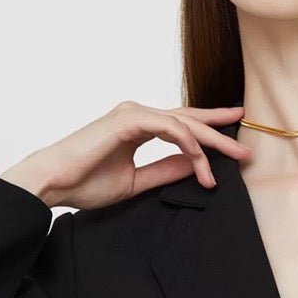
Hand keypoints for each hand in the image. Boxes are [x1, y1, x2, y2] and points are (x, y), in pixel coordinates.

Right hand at [2, 102, 252, 208]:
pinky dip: (190, 144)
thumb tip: (196, 166)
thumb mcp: (137, 180)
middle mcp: (139, 114)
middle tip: (246, 145)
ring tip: (234, 157)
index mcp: (138, 126)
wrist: (51, 184)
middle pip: (190, 119)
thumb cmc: (84, 182)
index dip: (210, 128)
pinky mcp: (129, 118)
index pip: (182, 123)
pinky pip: (171, 128)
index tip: (234, 136)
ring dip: (212, 141)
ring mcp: (134, 113)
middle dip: (221, 130)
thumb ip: (166, 169)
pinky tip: (202, 161)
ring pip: (185, 122)